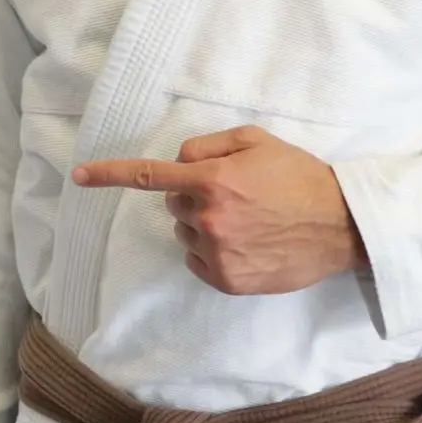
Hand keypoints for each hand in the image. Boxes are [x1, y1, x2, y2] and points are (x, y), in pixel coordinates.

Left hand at [73, 125, 363, 294]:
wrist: (342, 225)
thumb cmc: (300, 177)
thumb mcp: (257, 141)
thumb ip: (208, 146)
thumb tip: (177, 162)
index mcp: (213, 181)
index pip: (148, 177)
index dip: (109, 175)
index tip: (79, 176)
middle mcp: (209, 219)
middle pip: (173, 204)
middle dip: (193, 196)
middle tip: (234, 194)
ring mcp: (217, 253)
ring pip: (186, 233)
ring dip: (204, 225)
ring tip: (248, 220)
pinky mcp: (227, 281)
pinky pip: (198, 261)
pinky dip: (212, 252)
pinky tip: (246, 243)